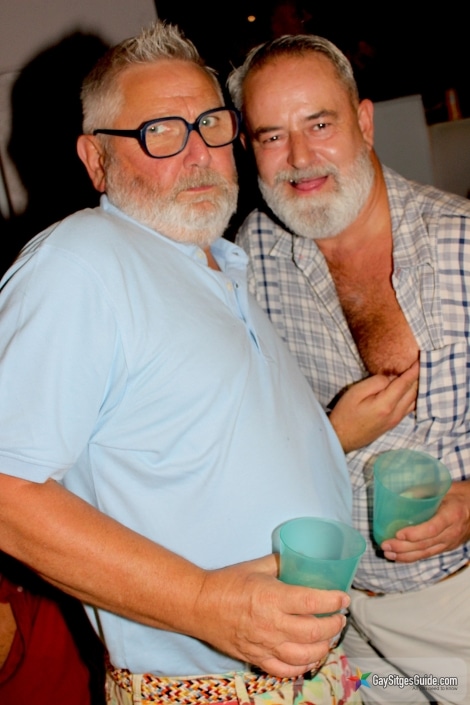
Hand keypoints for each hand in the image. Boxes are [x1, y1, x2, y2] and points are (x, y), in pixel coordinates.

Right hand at [191, 554, 348, 677]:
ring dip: (323, 646)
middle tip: (339, 617)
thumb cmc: (227, 583)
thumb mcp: (257, 566)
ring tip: (328, 636)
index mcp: (272, 598)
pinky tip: (309, 655)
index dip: (333, 601)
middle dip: (334, 625)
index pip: (312, 603)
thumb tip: (302, 560)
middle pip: (314, 632)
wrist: (200, 606)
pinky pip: (286, 670)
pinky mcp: (257, 658)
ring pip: (304, 655)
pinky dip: (302, 665)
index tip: (343, 598)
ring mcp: (265, 645)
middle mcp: (271, 624)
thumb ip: (282, 564)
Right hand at [329, 361, 418, 451]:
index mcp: (386, 404)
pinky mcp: (394, 424)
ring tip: (420, 374)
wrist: (341, 438)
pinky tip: (412, 390)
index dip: (414, 370)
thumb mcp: (355, 392)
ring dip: (418, 387)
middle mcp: (395, 413)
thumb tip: (391, 378)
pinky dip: (414, 396)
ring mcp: (396, 420)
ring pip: (415, 401)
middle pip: (413, 392)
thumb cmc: (345, 413)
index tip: (421, 358)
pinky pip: (410, 408)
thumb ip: (376, 382)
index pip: (405, 383)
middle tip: (422, 363)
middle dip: (419, 376)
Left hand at [381, 480, 469, 561]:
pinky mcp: (446, 547)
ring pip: (426, 552)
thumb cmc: (459, 495)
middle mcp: (452, 531)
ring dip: (405, 555)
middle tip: (385, 545)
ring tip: (388, 554)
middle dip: (403, 547)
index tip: (399, 534)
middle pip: (426, 544)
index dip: (415, 533)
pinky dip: (413, 557)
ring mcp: (450, 542)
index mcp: (452, 514)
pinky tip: (399, 557)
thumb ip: (424, 491)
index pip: (433, 528)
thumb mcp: (444, 488)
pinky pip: (429, 554)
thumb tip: (400, 495)